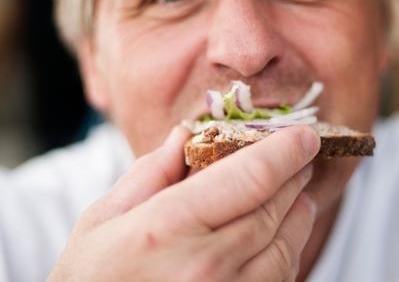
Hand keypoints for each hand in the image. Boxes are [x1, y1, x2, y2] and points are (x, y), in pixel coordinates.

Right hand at [47, 125, 319, 281]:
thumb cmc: (91, 280)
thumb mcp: (102, 221)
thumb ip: (149, 174)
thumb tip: (185, 135)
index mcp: (168, 228)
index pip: (249, 177)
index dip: (285, 151)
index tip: (304, 136)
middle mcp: (206, 266)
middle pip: (273, 209)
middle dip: (294, 176)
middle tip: (300, 157)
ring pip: (286, 248)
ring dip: (298, 214)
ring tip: (297, 194)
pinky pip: (279, 281)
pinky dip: (287, 251)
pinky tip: (280, 237)